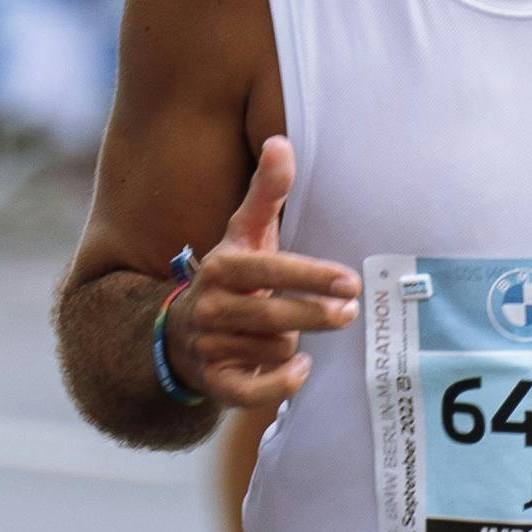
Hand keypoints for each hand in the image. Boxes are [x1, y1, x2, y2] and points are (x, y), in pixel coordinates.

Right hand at [162, 140, 357, 414]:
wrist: (181, 335)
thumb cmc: (231, 278)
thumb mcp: (244, 235)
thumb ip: (266, 193)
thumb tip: (280, 141)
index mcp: (220, 267)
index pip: (269, 271)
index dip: (311, 277)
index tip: (350, 282)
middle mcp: (209, 307)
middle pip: (274, 316)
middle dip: (317, 315)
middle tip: (349, 312)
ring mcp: (208, 346)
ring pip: (274, 350)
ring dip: (294, 345)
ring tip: (294, 334)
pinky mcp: (214, 383)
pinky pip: (257, 390)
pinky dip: (282, 382)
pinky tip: (300, 370)